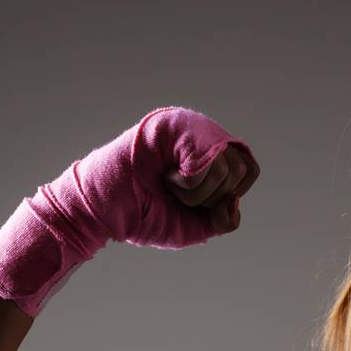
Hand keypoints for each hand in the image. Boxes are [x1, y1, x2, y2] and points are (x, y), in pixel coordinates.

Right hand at [0, 106, 258, 315]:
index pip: (248, 170)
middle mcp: (201, 132)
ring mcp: (187, 125)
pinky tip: (167, 178)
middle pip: (242, 168)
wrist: (103, 213)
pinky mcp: (172, 125)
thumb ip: (223, 218)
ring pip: (226, 167)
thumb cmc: (142, 215)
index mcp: (208, 151)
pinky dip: (192, 183)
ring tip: (168, 185)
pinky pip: (208, 159)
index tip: (197, 202)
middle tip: (178, 194)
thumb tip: (234, 201)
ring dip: (197, 192)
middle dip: (212, 197)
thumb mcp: (195, 226)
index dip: (231, 194)